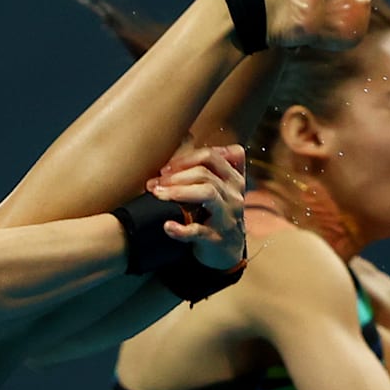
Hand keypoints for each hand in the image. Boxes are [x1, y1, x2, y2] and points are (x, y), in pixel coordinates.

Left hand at [146, 143, 246, 268]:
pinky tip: (167, 226)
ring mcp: (228, 217)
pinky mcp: (218, 238)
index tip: (165, 169)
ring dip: (178, 192)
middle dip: (176, 176)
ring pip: (206, 193)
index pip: (211, 157)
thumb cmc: (216, 214)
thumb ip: (210, 165)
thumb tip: (186, 137)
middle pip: (206, 173)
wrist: (225, 252)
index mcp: (233, 179)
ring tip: (158, 195)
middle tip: (155, 184)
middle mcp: (234, 195)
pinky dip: (181, 229)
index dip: (186, 159)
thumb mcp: (220, 188)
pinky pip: (199, 231)